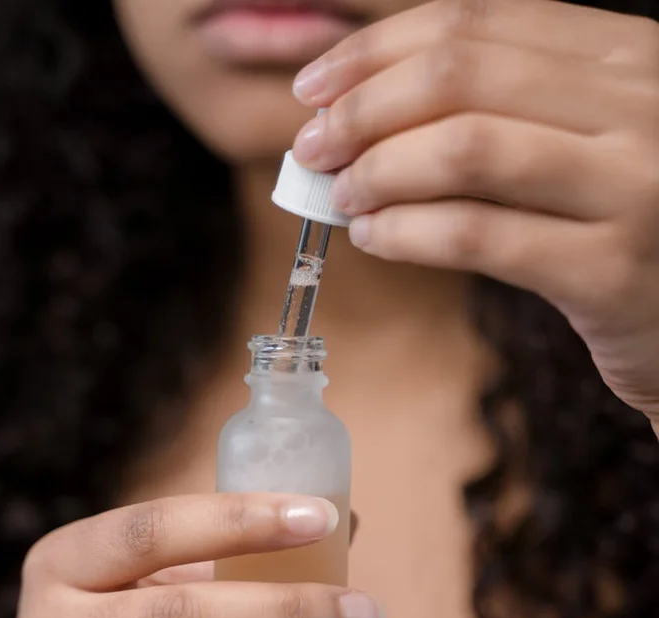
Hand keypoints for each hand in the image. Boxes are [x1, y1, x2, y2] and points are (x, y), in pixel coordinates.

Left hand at [292, 0, 658, 424]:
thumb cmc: (628, 228)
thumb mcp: (589, 142)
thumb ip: (508, 110)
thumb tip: (368, 108)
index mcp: (628, 56)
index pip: (479, 24)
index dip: (381, 51)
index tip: (318, 86)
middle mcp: (639, 106)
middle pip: (463, 76)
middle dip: (365, 110)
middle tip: (314, 147)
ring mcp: (633, 187)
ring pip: (466, 150)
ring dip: (380, 172)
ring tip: (342, 196)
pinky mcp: (610, 270)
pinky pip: (479, 236)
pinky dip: (408, 233)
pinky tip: (376, 238)